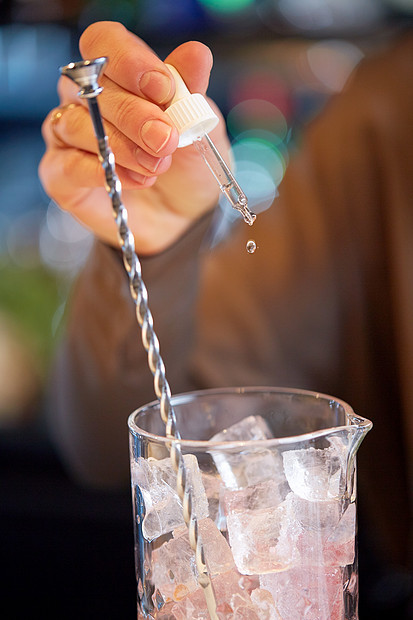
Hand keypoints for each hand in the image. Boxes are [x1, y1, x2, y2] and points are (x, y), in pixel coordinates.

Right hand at [39, 21, 229, 253]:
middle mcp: (88, 100)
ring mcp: (70, 137)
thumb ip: (192, 92)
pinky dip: (97, 171)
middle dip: (134, 114)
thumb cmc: (186, 167)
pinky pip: (66, 165)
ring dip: (121, 146)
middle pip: (92, 87)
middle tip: (164, 139)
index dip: (129, 61)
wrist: (183, 217)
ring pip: (77, 125)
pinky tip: (130, 180)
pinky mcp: (61, 175)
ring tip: (155, 167)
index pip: (105, 43)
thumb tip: (196, 54)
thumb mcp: (201, 129)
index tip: (163, 90)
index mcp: (121, 76)